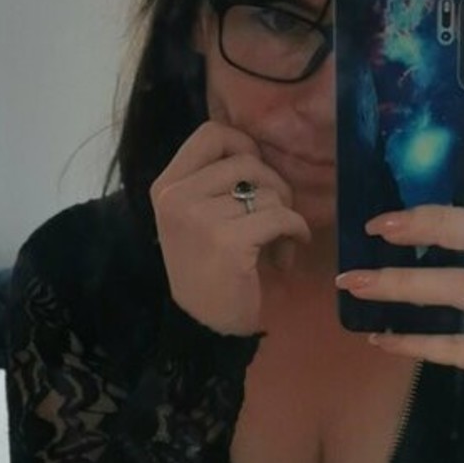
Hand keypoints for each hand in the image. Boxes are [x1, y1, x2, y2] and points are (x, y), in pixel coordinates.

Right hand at [150, 122, 311, 336]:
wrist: (206, 328)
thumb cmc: (209, 271)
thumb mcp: (197, 218)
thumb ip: (215, 182)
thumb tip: (258, 151)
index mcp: (166, 186)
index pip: (211, 134)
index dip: (244, 146)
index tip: (257, 176)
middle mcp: (176, 197)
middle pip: (247, 161)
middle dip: (274, 186)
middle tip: (277, 217)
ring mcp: (199, 218)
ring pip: (268, 191)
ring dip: (285, 216)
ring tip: (279, 244)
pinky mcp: (228, 241)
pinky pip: (281, 216)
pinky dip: (297, 231)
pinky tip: (291, 250)